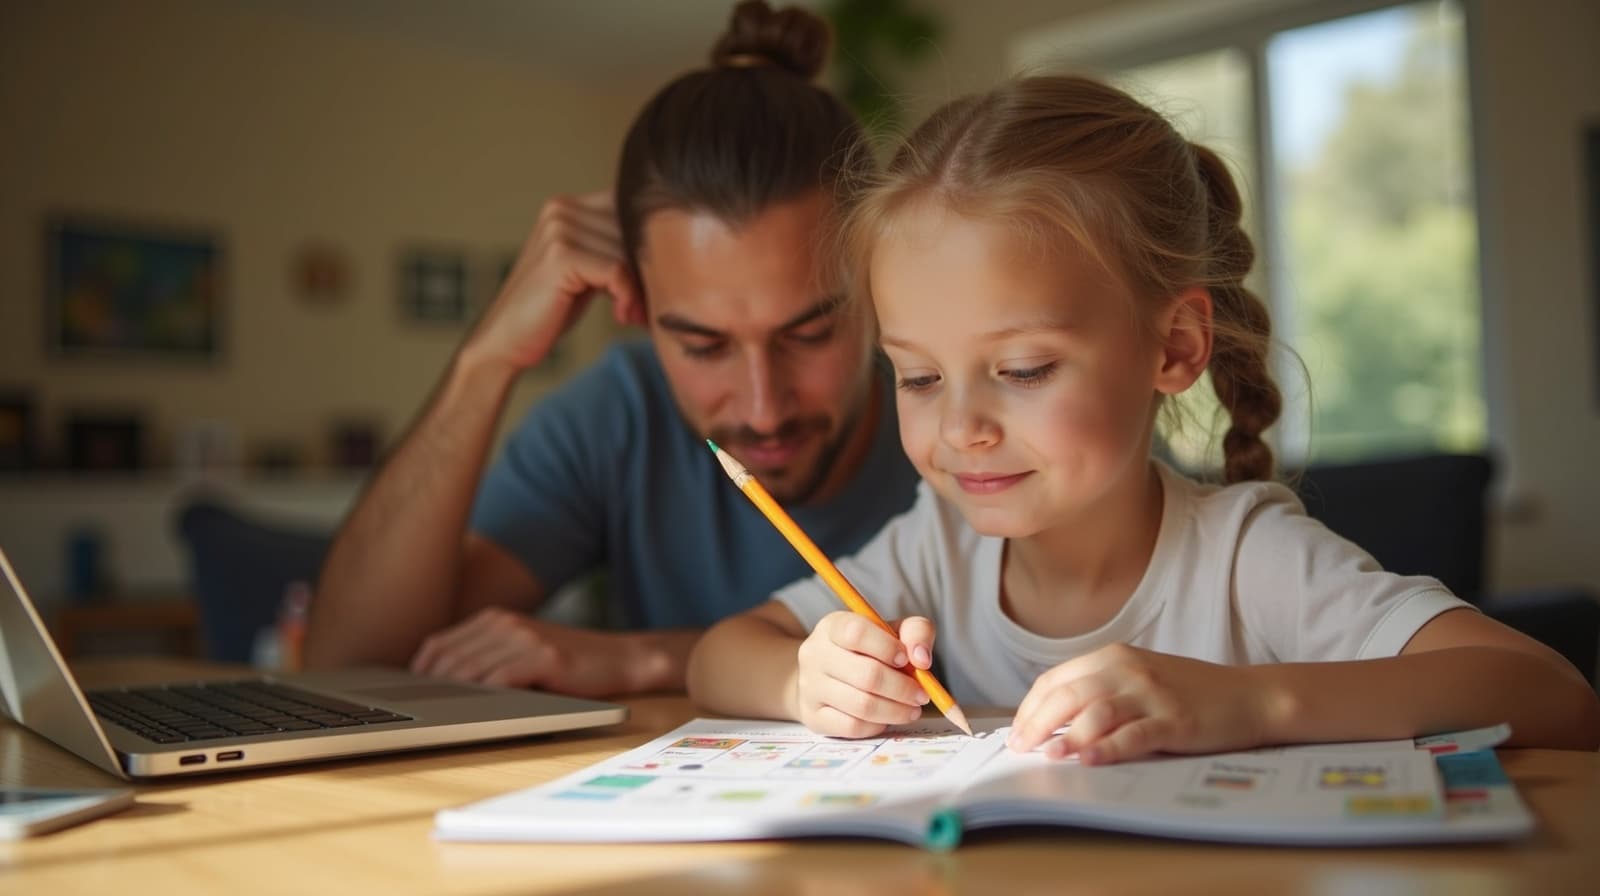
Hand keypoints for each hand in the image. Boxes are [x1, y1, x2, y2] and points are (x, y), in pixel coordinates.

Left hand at [409, 607, 638, 697]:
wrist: (619, 659)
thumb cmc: (567, 665)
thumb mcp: (520, 652)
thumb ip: (486, 658)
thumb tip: (440, 687)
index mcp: (493, 619)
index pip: (438, 644)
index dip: (419, 673)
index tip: (413, 698)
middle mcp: (504, 622)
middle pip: (448, 659)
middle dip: (431, 689)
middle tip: (423, 714)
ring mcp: (524, 638)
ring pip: (469, 671)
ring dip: (453, 697)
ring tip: (442, 717)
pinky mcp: (543, 657)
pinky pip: (499, 679)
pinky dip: (483, 698)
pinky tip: (477, 712)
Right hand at [464, 191, 644, 372]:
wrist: (506, 341)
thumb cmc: (552, 309)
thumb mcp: (588, 271)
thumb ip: (615, 249)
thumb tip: (670, 244)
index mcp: (569, 205)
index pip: (632, 209)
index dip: (650, 246)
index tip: (653, 285)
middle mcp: (562, 208)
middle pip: (634, 230)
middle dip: (648, 270)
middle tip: (646, 307)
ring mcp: (559, 229)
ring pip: (629, 252)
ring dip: (640, 288)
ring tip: (632, 314)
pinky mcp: (560, 256)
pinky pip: (617, 270)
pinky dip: (627, 296)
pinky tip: (621, 315)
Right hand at [793, 611, 933, 737]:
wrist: (824, 677)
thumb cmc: (866, 651)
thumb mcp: (892, 631)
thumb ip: (916, 632)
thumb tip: (922, 659)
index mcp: (832, 626)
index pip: (856, 633)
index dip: (887, 647)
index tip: (907, 660)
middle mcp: (814, 654)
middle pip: (865, 674)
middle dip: (902, 688)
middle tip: (921, 695)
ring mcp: (810, 688)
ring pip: (861, 705)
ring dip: (896, 710)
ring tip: (912, 709)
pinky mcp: (813, 717)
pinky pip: (852, 727)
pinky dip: (877, 725)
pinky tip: (887, 719)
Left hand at [1008, 643, 1269, 764]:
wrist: (1249, 695)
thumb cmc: (1189, 692)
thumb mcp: (1139, 678)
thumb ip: (1100, 691)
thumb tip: (1051, 722)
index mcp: (1113, 657)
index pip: (1055, 680)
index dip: (1030, 707)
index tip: (1016, 732)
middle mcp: (1128, 670)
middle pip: (1067, 695)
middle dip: (1037, 723)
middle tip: (1020, 749)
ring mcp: (1152, 695)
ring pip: (1095, 713)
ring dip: (1066, 736)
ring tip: (1047, 756)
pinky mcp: (1175, 721)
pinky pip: (1132, 735)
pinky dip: (1107, 749)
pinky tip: (1088, 761)